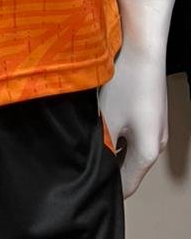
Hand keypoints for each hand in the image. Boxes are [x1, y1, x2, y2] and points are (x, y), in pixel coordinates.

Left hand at [99, 38, 168, 197]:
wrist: (143, 49)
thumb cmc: (127, 83)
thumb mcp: (106, 120)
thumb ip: (99, 147)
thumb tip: (89, 165)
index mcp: (148, 153)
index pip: (126, 185)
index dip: (106, 188)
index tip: (87, 189)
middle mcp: (157, 143)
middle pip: (128, 166)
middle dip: (105, 165)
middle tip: (81, 163)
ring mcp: (155, 126)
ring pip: (128, 147)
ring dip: (109, 146)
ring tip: (87, 139)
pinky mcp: (149, 112)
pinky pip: (131, 130)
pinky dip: (116, 130)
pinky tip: (99, 119)